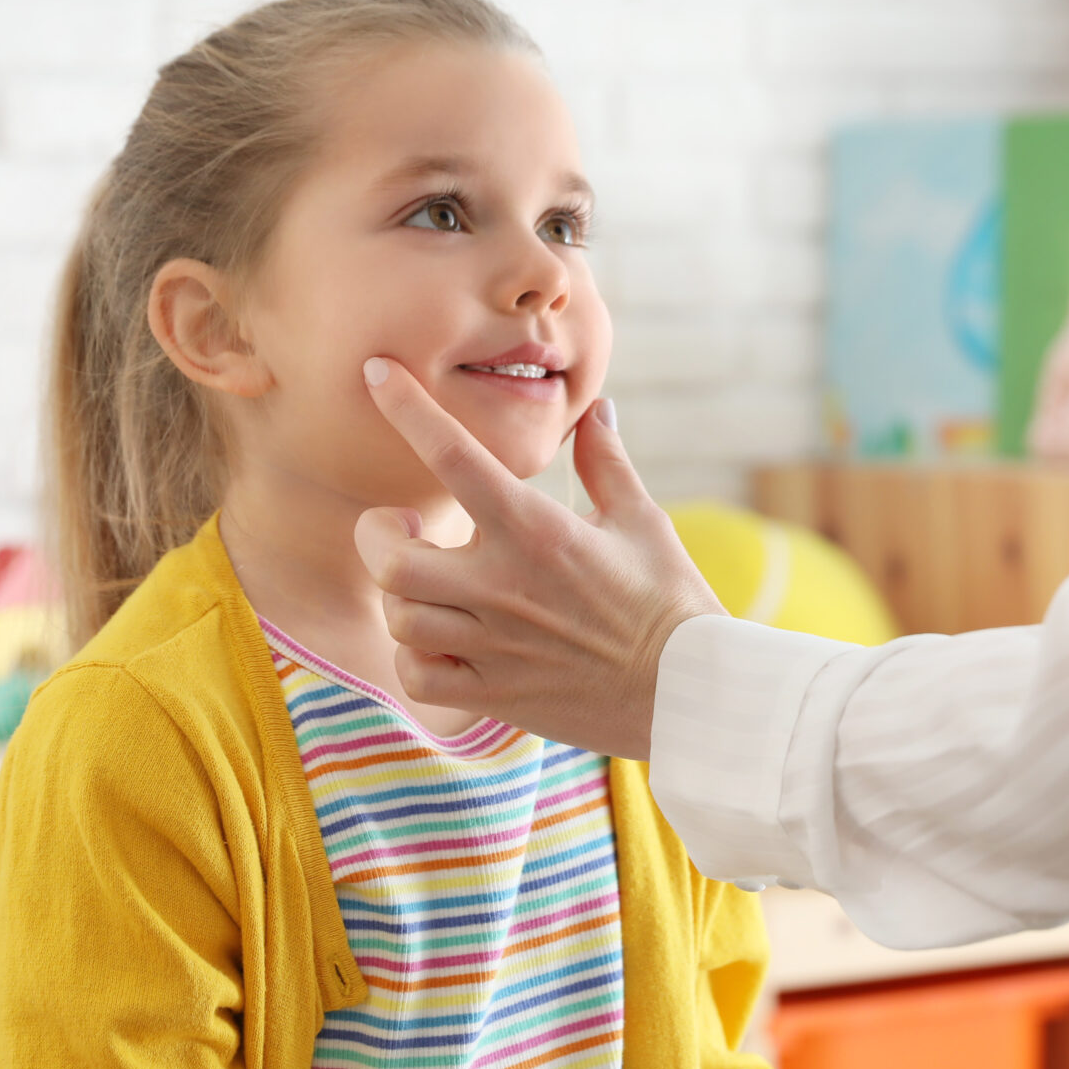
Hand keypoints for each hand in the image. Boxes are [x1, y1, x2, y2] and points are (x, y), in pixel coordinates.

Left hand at [354, 359, 725, 758]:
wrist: (691, 694)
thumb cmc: (671, 600)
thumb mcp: (642, 520)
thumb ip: (605, 462)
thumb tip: (597, 408)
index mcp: (537, 529)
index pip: (454, 455)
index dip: (407, 407)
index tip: (376, 373)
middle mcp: (505, 587)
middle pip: (392, 560)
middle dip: (378, 535)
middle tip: (397, 525)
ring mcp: (494, 645)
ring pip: (400, 617)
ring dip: (400, 595)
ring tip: (424, 583)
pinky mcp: (495, 695)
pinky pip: (418, 676)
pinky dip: (415, 656)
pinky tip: (439, 639)